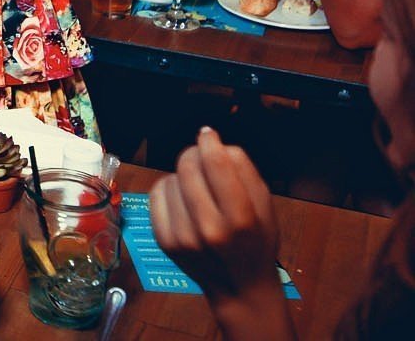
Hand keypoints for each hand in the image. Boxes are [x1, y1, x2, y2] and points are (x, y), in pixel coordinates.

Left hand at [151, 128, 282, 303]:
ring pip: (172, 177)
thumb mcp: (266, 208)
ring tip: (199, 190)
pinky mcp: (163, 240)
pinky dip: (169, 189)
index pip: (216, 164)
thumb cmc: (257, 242)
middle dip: (194, 154)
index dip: (209, 142)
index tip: (208, 134)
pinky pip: (157, 193)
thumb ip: (245, 172)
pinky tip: (184, 200)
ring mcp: (182, 237)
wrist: (239, 287)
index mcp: (240, 219)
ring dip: (184, 175)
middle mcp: (209, 229)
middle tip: (202, 157)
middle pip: (188, 166)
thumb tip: (218, 144)